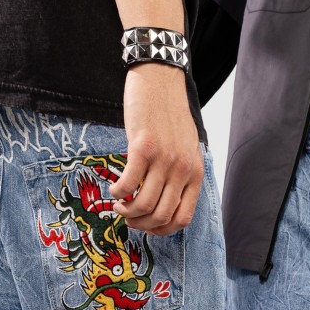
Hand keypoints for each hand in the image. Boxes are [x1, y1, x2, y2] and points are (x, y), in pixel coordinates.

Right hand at [110, 64, 203, 235]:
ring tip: (119, 205)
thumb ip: (179, 175)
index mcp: (195, 173)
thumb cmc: (169, 115)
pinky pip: (127, 184)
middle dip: (140, 224)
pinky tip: (114, 188)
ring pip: (144, 205)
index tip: (148, 227)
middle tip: (128, 217)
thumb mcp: (186, 149)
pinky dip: (117, 193)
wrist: (160, 79)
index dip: (162, 230)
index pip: (183, 218)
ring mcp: (163, 160)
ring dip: (127, 212)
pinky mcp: (142, 148)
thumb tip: (163, 203)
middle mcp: (182, 170)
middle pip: (161, 216)